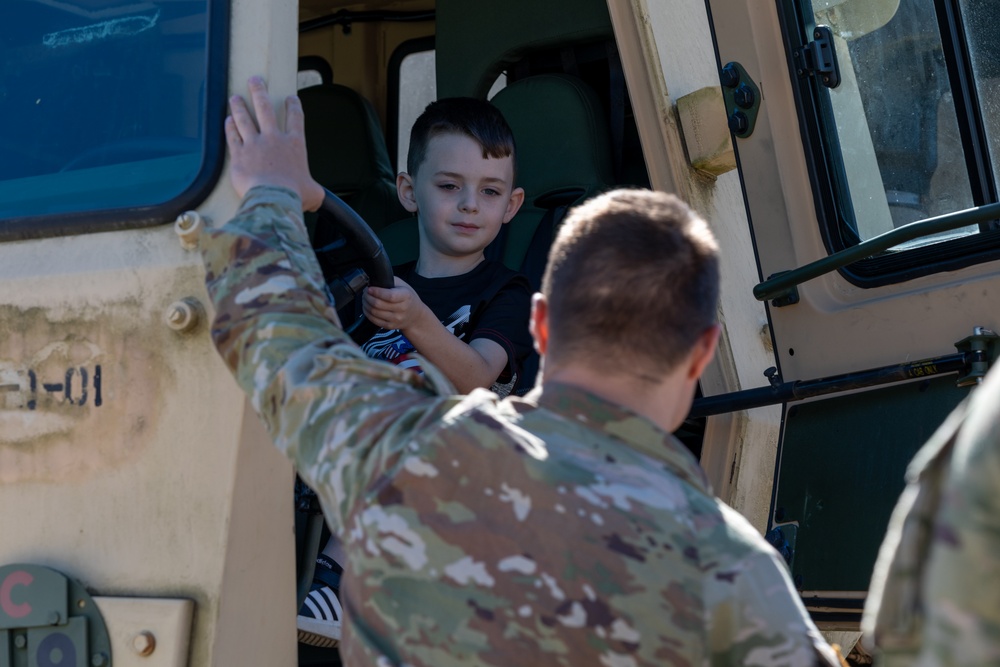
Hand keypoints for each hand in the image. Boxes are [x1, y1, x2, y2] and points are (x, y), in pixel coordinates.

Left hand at [225, 76, 324, 211]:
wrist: (273, 197)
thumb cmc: (294, 194)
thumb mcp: (313, 193)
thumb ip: (315, 191)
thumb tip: (317, 198)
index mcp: (294, 144)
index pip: (295, 118)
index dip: (293, 106)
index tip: (291, 98)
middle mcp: (273, 139)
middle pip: (265, 109)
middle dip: (259, 92)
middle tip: (255, 80)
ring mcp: (254, 144)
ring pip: (244, 119)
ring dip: (239, 106)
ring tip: (235, 97)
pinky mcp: (239, 154)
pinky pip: (232, 136)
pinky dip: (229, 127)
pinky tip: (227, 120)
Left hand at [362, 277, 429, 331]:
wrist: (415, 316)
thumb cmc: (408, 298)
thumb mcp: (404, 286)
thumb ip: (390, 281)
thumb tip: (374, 281)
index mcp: (406, 296)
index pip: (389, 296)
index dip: (377, 292)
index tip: (370, 288)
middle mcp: (402, 309)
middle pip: (378, 304)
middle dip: (367, 297)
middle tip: (365, 292)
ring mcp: (396, 319)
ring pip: (374, 312)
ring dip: (365, 304)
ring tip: (365, 299)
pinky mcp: (390, 326)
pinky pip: (374, 320)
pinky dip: (367, 313)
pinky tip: (367, 307)